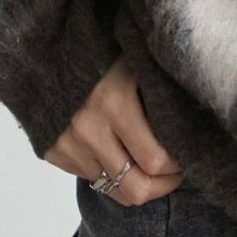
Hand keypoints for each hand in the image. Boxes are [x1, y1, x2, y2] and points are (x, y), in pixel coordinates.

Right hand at [44, 55, 184, 204]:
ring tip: (148, 164)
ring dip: (134, 181)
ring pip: (113, 188)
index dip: (177, 167)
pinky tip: (117, 151)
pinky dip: (108, 172)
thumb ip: (157, 98)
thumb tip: (190, 132)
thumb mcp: (136, 65)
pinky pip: (91, 178)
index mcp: (115, 104)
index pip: (155, 160)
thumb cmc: (105, 51)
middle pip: (134, 189)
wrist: (47, 48)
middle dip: (161, 187)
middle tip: (174, 175)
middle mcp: (89, 131)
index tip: (187, 158)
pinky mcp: (53, 153)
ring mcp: (68, 145)